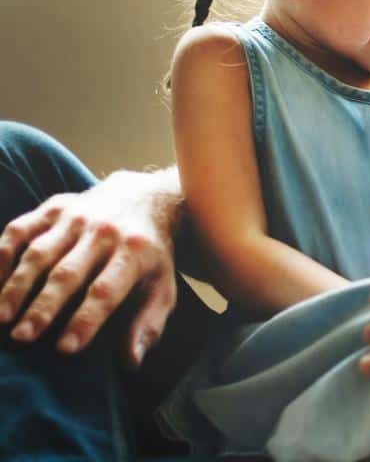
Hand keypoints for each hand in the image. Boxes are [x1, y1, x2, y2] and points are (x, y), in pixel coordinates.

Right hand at [0, 170, 179, 366]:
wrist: (143, 200)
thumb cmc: (149, 257)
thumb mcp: (162, 287)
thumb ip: (148, 324)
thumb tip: (131, 362)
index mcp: (135, 252)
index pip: (106, 290)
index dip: (86, 320)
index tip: (65, 349)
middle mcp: (104, 231)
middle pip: (68, 272)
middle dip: (43, 306)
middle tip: (22, 338)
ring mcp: (76, 217)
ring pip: (39, 252)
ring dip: (17, 286)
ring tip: (1, 318)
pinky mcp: (53, 208)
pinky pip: (20, 229)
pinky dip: (2, 255)